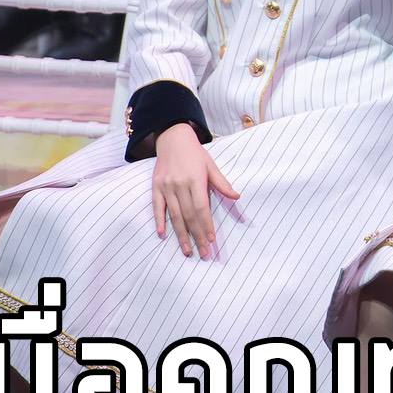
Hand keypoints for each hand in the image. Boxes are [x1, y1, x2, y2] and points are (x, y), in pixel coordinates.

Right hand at [152, 123, 240, 258]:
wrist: (172, 138)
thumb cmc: (195, 153)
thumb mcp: (211, 165)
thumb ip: (222, 183)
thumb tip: (237, 196)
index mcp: (195, 180)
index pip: (202, 208)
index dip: (207, 225)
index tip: (212, 241)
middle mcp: (179, 185)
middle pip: (189, 215)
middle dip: (197, 236)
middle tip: (203, 253)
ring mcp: (166, 186)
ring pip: (174, 215)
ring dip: (181, 235)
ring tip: (187, 251)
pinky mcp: (155, 187)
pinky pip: (157, 207)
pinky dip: (159, 221)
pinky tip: (163, 234)